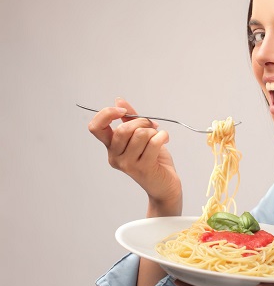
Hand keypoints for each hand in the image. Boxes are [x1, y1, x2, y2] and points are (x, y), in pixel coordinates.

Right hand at [87, 98, 181, 215]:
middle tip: (152, 126)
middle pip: (123, 129)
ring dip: (154, 131)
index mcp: (111, 147)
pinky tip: (165, 140)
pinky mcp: (143, 168)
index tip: (122, 110)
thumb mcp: (140, 135)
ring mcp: (128, 164)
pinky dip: (163, 136)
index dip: (107, 114)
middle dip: (142, 122)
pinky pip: (154, 142)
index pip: (96, 127)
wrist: (165, 185)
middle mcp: (115, 157)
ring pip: (140, 134)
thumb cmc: (154, 160)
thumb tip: (119, 100)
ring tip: (158, 137)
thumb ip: (130, 119)